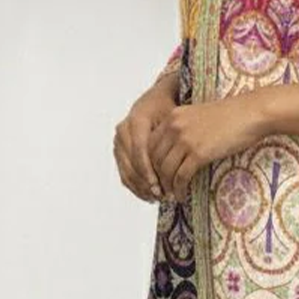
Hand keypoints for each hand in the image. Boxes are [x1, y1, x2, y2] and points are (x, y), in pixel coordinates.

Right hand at [113, 80, 177, 202]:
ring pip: (126, 170)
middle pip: (131, 163)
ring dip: (140, 187)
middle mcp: (123, 130)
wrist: (155, 100)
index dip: (148, 170)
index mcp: (136, 120)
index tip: (158, 185)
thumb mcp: (173, 117)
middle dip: (145, 182)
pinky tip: (148, 195)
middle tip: (160, 196)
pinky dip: (135, 185)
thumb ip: (173, 136)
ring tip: (156, 198)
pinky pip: (124, 171)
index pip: (139, 150)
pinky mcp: (118, 150)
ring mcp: (118, 140)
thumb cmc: (169, 108)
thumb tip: (180, 159)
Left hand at [147, 93, 265, 202]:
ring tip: (171, 195)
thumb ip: (184, 128)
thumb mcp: (199, 116)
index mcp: (173, 116)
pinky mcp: (199, 153)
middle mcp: (175, 127)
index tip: (156, 174)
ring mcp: (186, 140)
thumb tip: (175, 151)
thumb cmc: (231, 115)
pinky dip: (179, 189)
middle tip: (162, 189)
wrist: (250, 113)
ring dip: (167, 186)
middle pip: (155, 159)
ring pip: (165, 170)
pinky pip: (181, 177)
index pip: (150, 144)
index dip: (150, 163)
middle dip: (156, 177)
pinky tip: (182, 195)